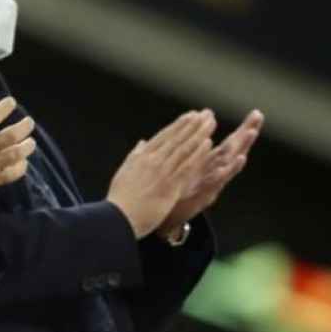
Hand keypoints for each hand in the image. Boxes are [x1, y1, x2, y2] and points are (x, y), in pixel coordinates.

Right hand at [0, 95, 36, 204]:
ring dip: (27, 146)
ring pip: (17, 154)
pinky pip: (13, 174)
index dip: (6, 107)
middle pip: (12, 134)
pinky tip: (22, 163)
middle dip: (25, 126)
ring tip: (31, 142)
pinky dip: (21, 167)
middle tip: (29, 122)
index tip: (11, 102)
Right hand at [105, 110, 216, 238]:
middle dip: (193, 125)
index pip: (164, 136)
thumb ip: (135, 155)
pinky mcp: (171, 185)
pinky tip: (207, 144)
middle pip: (177, 138)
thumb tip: (142, 143)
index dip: (179, 125)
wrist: (119, 217)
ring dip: (199, 134)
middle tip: (207, 114)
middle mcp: (153, 160)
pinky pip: (187, 166)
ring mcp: (163, 172)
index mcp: (142, 157)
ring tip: (211, 123)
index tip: (191, 115)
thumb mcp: (124, 171)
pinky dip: (197, 154)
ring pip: (184, 149)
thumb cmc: (121, 198)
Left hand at [157, 109, 262, 238]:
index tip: (256, 113)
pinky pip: (220, 180)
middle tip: (258, 116)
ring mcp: (212, 183)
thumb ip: (189, 152)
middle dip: (247, 133)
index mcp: (209, 163)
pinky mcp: (207, 194)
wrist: (166, 217)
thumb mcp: (183, 168)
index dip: (242, 129)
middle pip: (234, 150)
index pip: (229, 143)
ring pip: (229, 162)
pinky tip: (241, 158)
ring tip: (250, 132)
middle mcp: (214, 172)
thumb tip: (192, 135)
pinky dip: (230, 169)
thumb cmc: (175, 192)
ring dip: (241, 147)